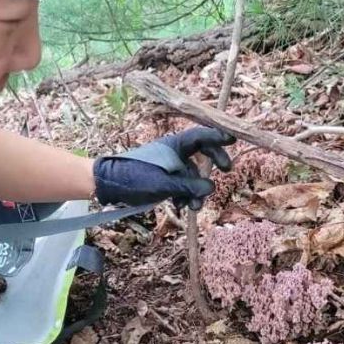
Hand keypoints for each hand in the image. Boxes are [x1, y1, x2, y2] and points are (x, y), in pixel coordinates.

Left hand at [93, 127, 234, 209]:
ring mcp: (170, 167)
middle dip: (214, 162)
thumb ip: (188, 186)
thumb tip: (211, 188)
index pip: (200, 137)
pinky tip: (180, 207)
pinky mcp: (166, 181)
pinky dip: (185, 197)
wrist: (109, 186)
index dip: (217, 137)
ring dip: (197, 191)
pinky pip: (183, 187)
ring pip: (193, 176)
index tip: (233, 139)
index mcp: (173, 145)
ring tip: (194, 207)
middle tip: (227, 170)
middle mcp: (174, 153)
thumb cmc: (134, 178)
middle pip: (202, 153)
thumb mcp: (163, 184)